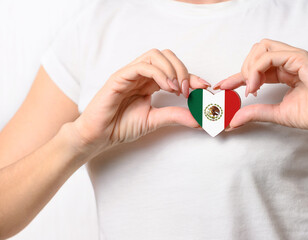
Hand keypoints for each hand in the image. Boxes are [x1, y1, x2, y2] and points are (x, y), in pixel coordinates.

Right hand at [70, 49, 209, 152]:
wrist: (99, 135)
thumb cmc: (121, 126)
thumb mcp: (155, 120)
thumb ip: (176, 116)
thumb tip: (200, 119)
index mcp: (150, 83)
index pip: (174, 70)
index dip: (192, 76)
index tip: (205, 88)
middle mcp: (141, 75)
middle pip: (167, 56)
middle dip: (183, 70)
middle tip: (190, 90)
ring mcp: (130, 73)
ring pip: (155, 55)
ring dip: (172, 69)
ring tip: (178, 90)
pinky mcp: (120, 77)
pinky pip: (142, 66)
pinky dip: (159, 73)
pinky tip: (167, 87)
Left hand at [214, 39, 307, 134]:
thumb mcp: (275, 114)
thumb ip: (254, 113)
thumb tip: (232, 120)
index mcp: (282, 72)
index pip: (254, 68)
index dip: (235, 76)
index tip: (221, 87)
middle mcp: (286, 62)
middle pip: (255, 51)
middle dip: (243, 68)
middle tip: (244, 89)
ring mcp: (293, 58)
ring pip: (261, 48)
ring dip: (250, 67)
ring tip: (251, 87)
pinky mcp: (299, 58)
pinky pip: (270, 55)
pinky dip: (257, 69)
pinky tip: (256, 85)